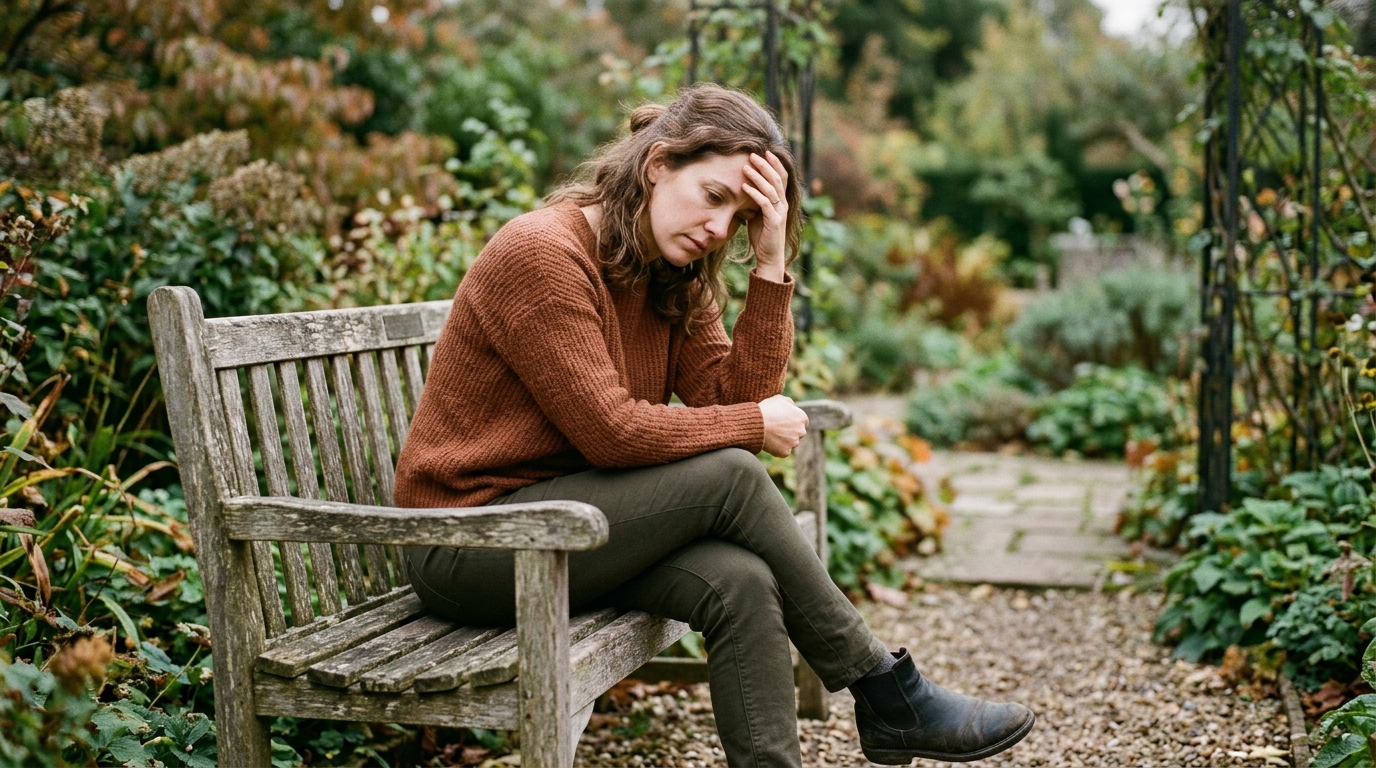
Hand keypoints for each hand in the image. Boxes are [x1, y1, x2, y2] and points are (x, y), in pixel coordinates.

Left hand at [740, 151, 787, 274]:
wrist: (769, 257)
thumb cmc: (762, 235)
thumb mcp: (758, 214)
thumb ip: (757, 201)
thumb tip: (745, 187)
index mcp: (781, 201)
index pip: (781, 177)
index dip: (775, 164)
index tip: (764, 152)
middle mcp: (783, 204)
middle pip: (777, 179)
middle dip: (765, 165)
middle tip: (753, 154)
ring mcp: (780, 213)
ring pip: (771, 189)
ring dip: (758, 176)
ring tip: (746, 167)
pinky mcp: (774, 222)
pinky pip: (764, 203)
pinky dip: (754, 193)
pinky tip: (744, 186)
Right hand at [759, 394, 807, 457]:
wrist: (756, 424)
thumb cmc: (767, 409)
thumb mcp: (779, 399)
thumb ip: (789, 403)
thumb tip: (792, 406)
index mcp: (802, 417)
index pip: (802, 422)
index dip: (792, 421)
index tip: (783, 422)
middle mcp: (801, 431)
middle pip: (798, 433)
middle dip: (790, 431)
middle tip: (776, 429)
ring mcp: (794, 442)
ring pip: (791, 443)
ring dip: (784, 440)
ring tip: (771, 434)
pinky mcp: (785, 452)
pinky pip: (783, 451)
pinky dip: (777, 448)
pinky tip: (769, 442)